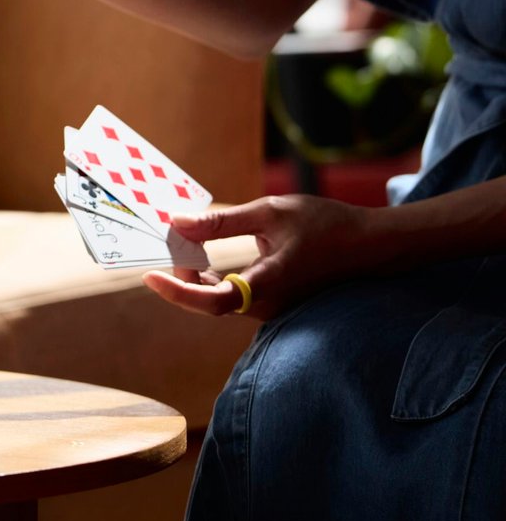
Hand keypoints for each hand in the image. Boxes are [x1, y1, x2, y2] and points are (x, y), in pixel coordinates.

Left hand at [143, 195, 376, 320]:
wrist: (369, 245)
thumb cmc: (324, 225)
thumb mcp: (270, 212)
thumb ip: (221, 222)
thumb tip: (176, 223)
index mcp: (268, 284)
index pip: (213, 300)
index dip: (178, 292)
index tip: (150, 276)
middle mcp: (266, 305)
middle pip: (208, 299)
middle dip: (180, 273)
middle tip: (163, 241)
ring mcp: (269, 307)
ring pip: (217, 297)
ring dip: (193, 272)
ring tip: (178, 240)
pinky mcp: (270, 302)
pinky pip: (230, 294)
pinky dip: (209, 274)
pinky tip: (198, 250)